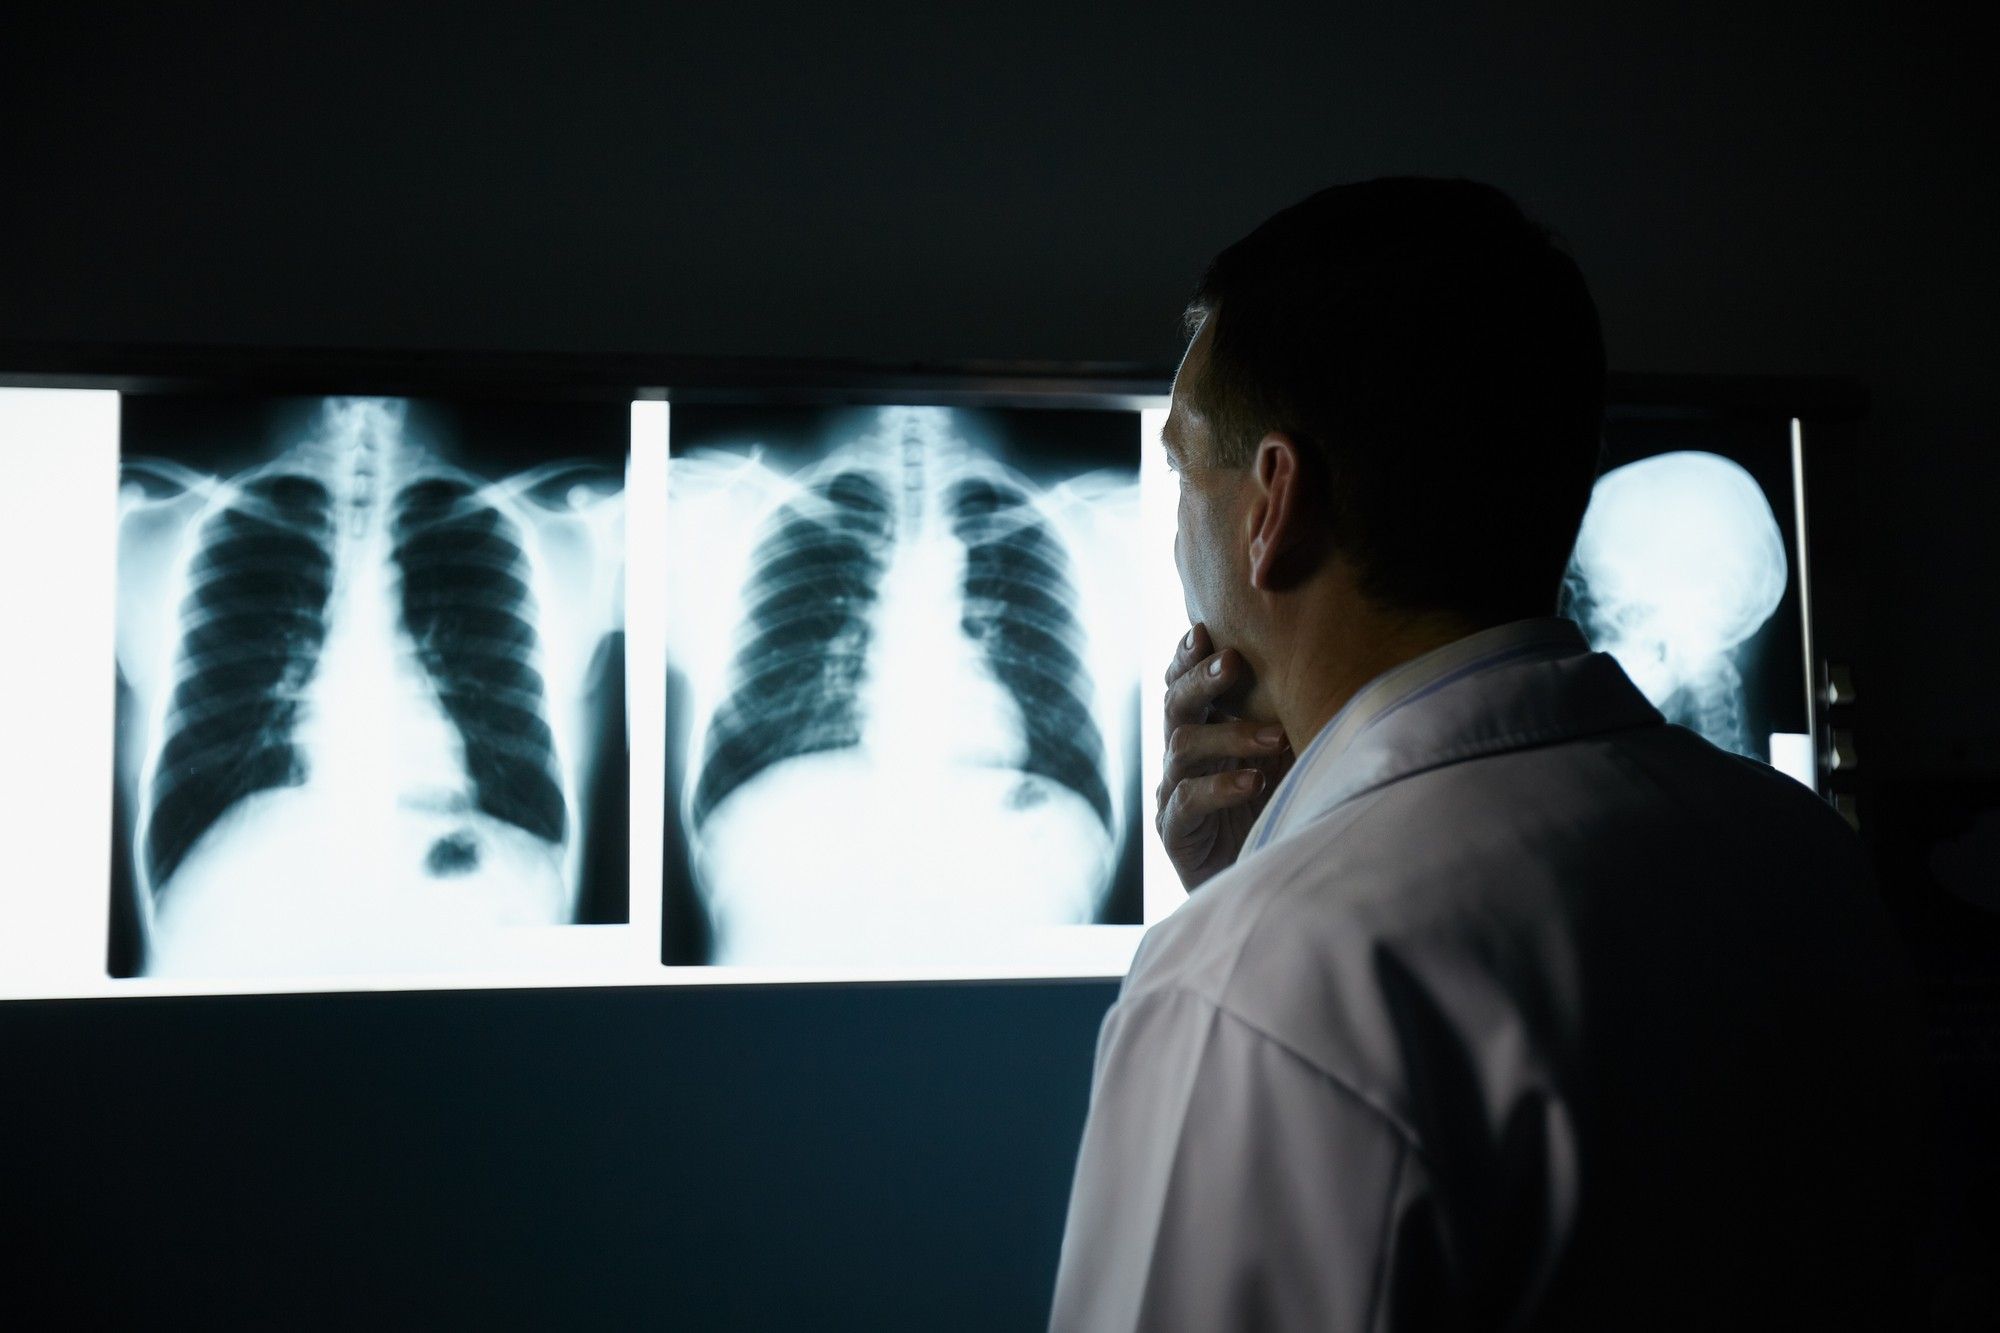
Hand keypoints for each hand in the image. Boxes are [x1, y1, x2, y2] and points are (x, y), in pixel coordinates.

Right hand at [1155, 623, 1292, 890]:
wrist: (1265, 888)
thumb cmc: (1280, 812)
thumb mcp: (1287, 759)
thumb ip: (1288, 720)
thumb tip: (1329, 671)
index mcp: (1206, 732)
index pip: (1183, 685)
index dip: (1187, 658)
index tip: (1204, 630)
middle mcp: (1184, 758)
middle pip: (1176, 705)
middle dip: (1202, 680)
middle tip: (1234, 662)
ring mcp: (1174, 793)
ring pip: (1181, 747)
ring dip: (1229, 735)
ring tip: (1273, 738)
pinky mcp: (1177, 832)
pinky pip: (1187, 801)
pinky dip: (1220, 787)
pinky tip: (1253, 782)